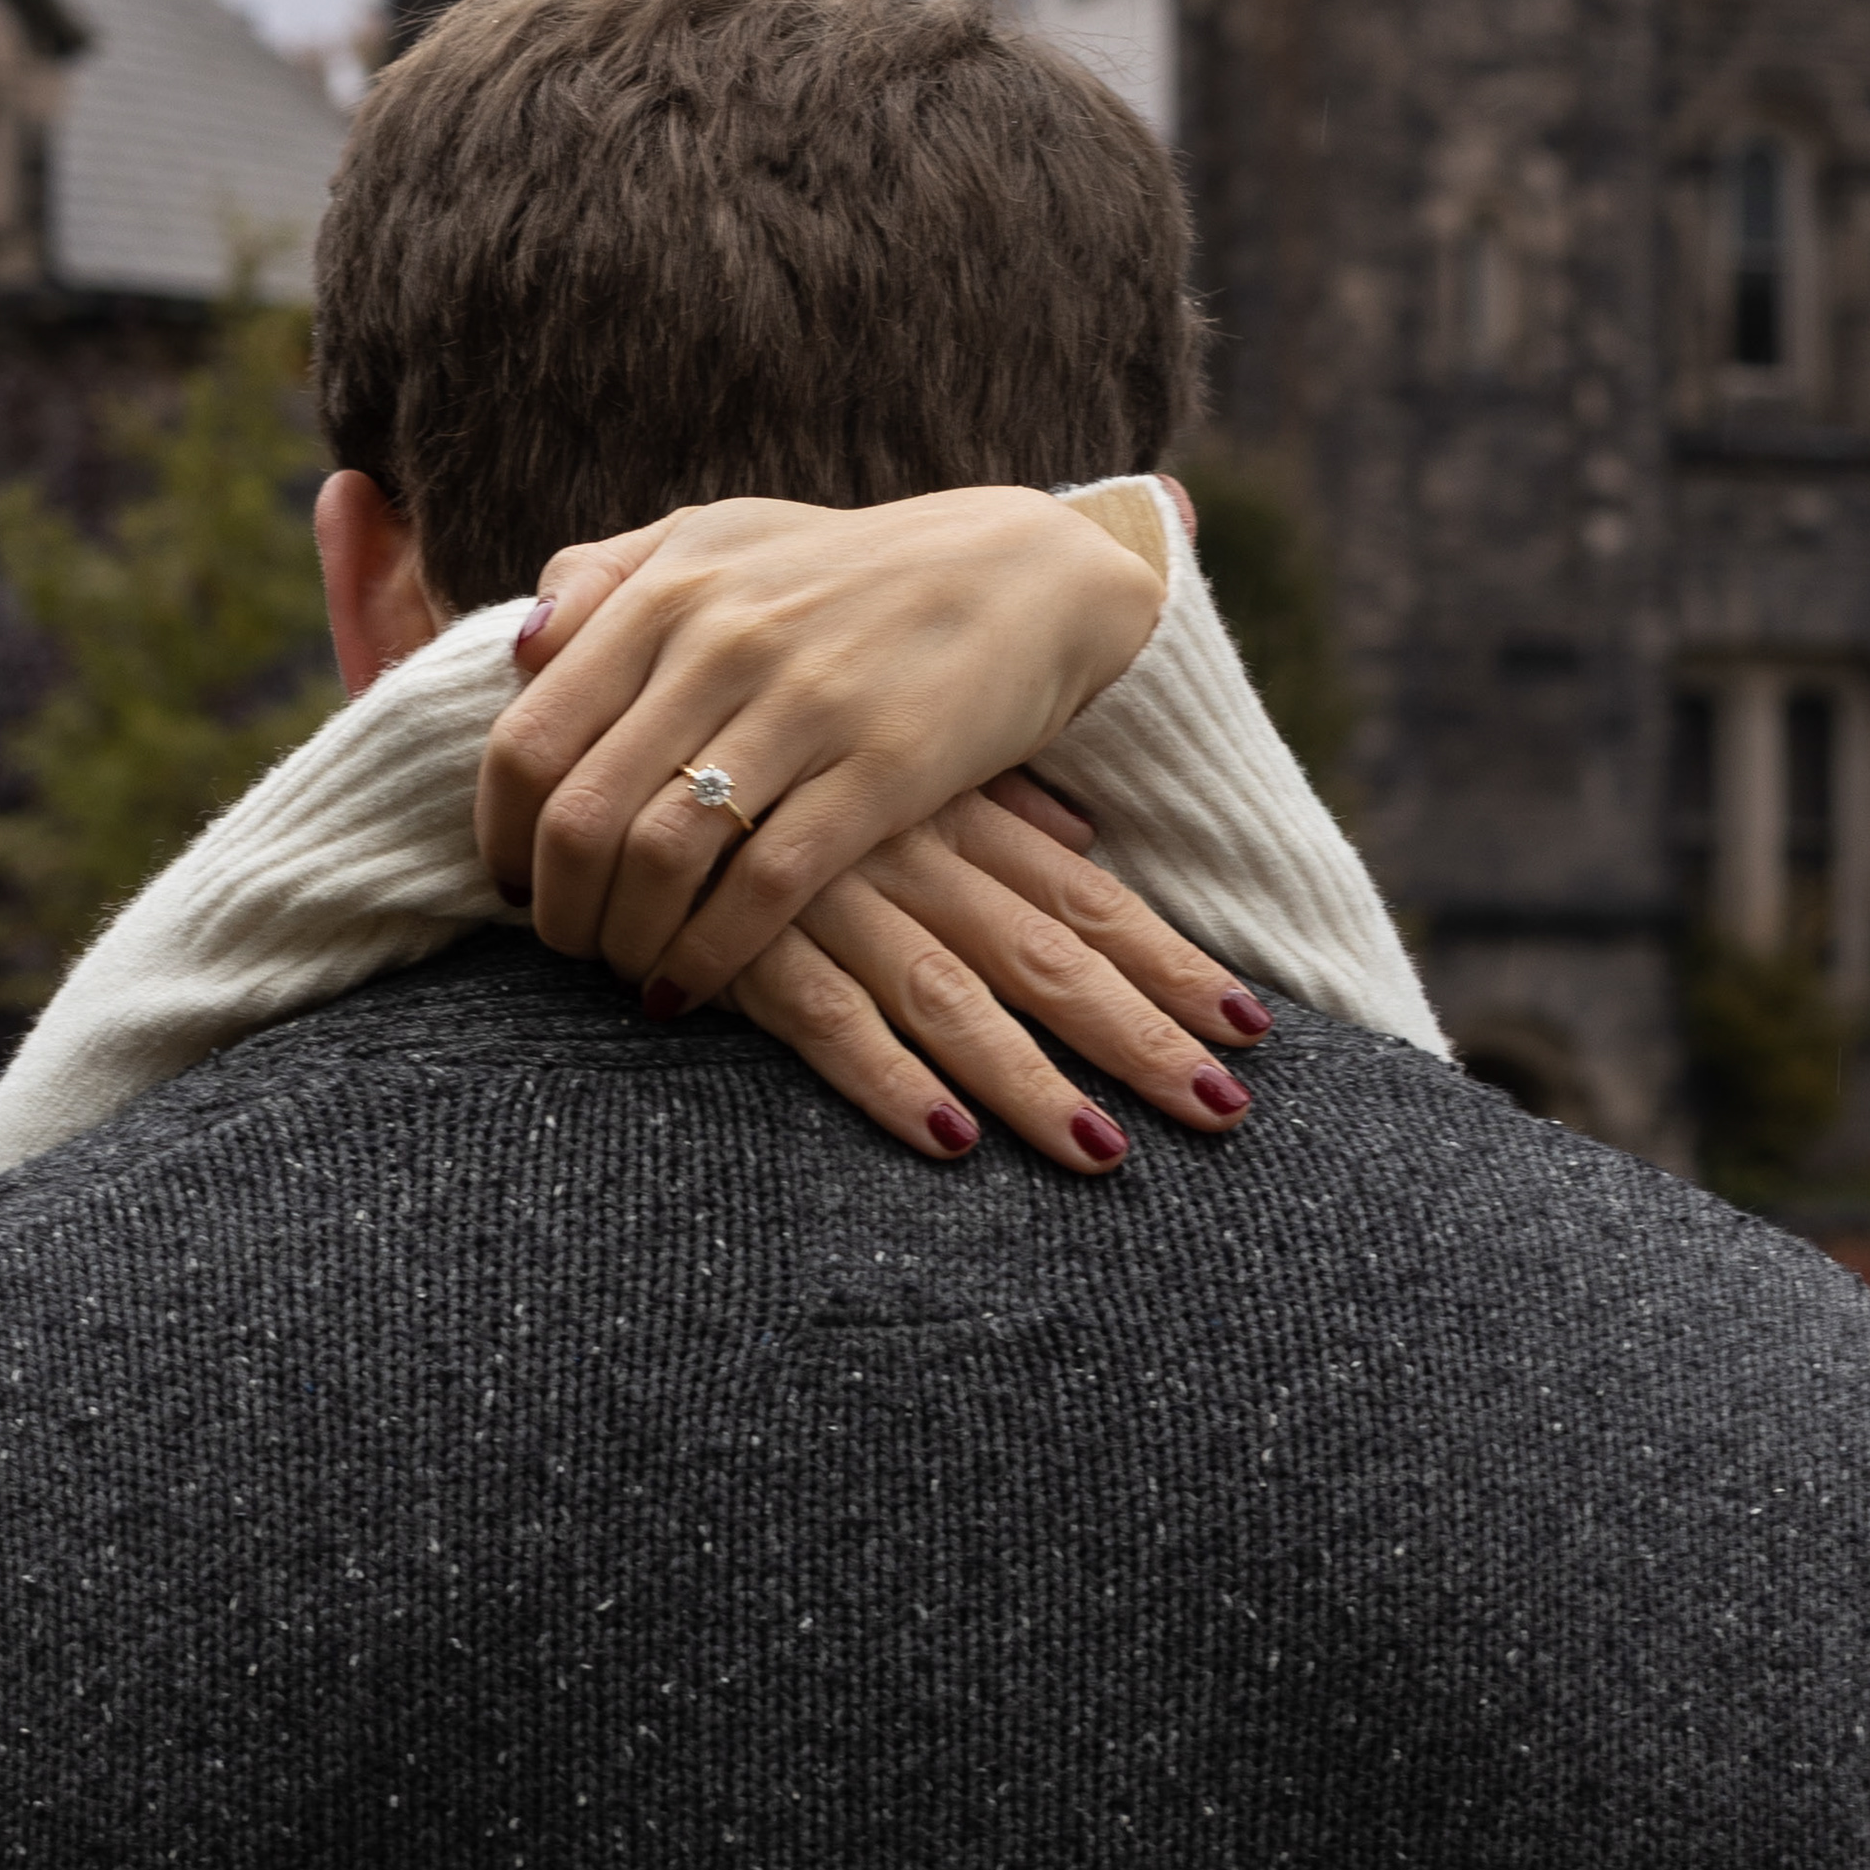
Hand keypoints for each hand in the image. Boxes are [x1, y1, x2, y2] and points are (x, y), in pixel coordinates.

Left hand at [477, 487, 1164, 998]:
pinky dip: (710, 956)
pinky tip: (691, 985)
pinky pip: (763, 890)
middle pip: (581, 815)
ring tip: (629, 966)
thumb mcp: (720, 537)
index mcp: (669, 589)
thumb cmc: (846, 567)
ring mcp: (804, 707)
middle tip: (566, 943)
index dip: (499, 832)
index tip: (511, 880)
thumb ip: (606, 576)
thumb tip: (517, 654)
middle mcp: (723, 642)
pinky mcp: (881, 772)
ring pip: (659, 860)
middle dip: (556, 908)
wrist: (1020, 573)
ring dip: (624, 941)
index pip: (529, 738)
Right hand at [720, 786, 1275, 1177]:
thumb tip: (1082, 830)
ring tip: (1105, 1155)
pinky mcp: (743, 942)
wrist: (617, 714)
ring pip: (952, 998)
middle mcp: (911, 854)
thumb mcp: (885, 744)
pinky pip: (821, 1018)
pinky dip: (884, 1077)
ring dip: (1030, 1082)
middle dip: (1138, 1035)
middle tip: (1221, 1112)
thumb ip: (986, 794)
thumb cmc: (765, 740)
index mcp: (953, 808)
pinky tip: (944, 1140)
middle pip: (1047, 957)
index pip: (1087, 898)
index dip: (1170, 964)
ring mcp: (831, 899)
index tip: (1252, 1026)